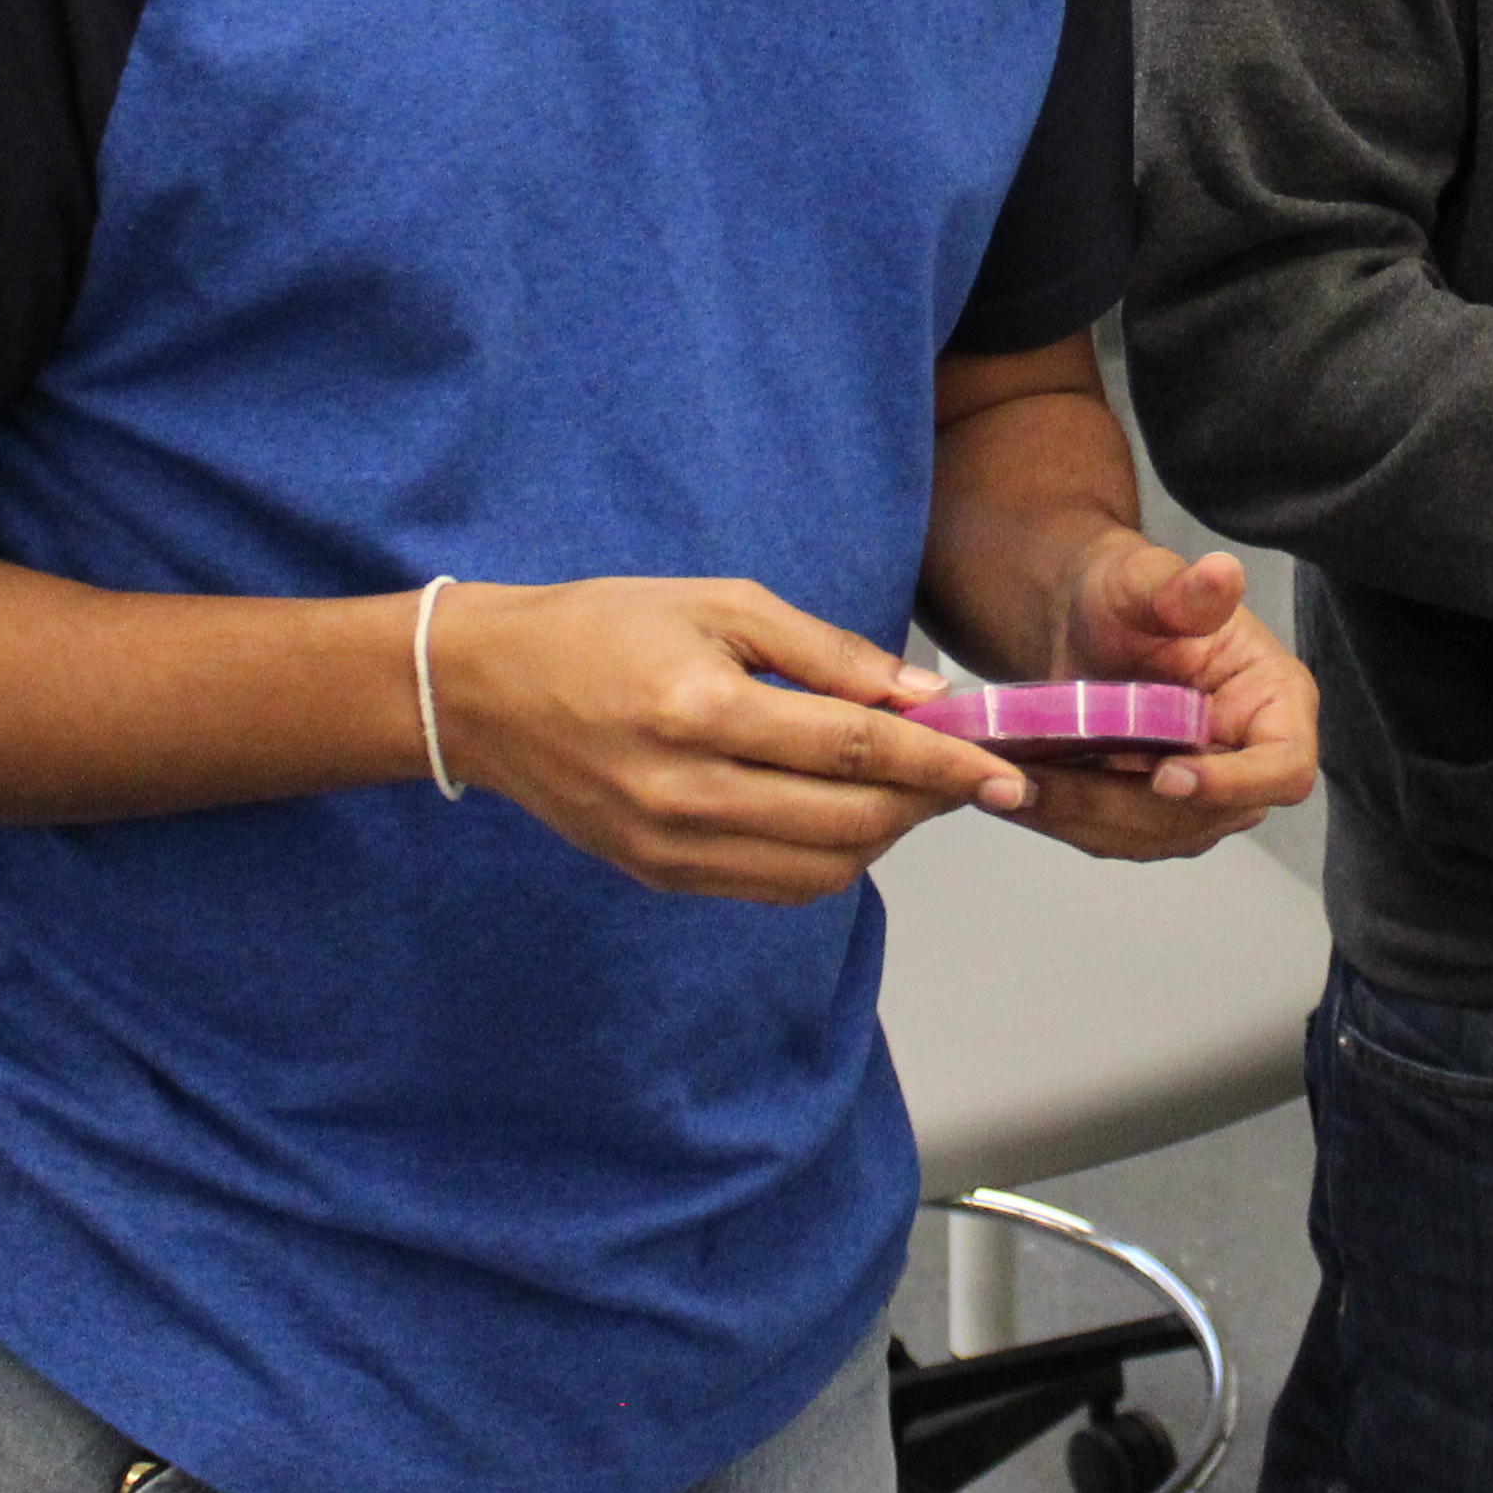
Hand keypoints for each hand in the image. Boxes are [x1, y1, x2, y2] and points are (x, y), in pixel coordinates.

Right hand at [425, 578, 1027, 904]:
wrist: (488, 691)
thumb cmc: (604, 627)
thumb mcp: (721, 605)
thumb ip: (829, 653)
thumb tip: (924, 698)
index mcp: (703, 707)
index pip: (857, 749)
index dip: (944, 763)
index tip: (1004, 771)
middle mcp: (687, 790)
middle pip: (851, 823)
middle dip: (925, 803)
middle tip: (960, 771)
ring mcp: (671, 846)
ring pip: (822, 870)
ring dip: (883, 836)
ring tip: (900, 789)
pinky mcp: (661, 877)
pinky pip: (775, 887)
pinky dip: (828, 860)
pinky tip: (837, 814)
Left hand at [1010, 536, 1322, 862]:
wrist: (1083, 620)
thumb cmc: (1126, 592)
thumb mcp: (1143, 581)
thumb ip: (1181, 591)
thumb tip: (1222, 573)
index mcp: (1274, 702)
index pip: (1283, 767)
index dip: (1234, 784)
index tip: (1166, 777)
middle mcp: (1248, 760)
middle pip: (1205, 815)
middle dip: (1118, 804)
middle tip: (1040, 784)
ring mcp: (1203, 796)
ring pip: (1150, 834)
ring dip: (1076, 818)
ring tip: (1007, 787)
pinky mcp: (1153, 815)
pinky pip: (1112, 834)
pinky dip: (1061, 819)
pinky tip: (1010, 793)